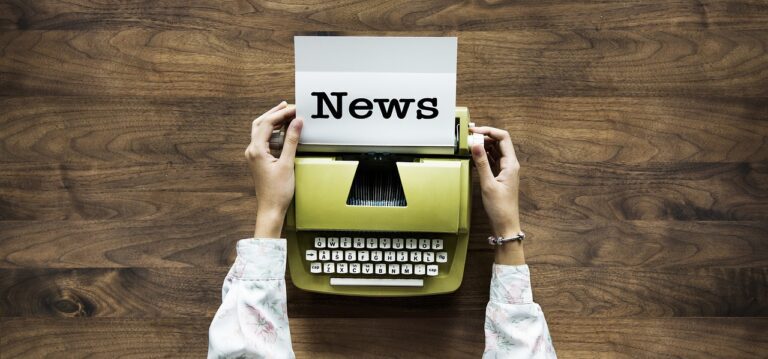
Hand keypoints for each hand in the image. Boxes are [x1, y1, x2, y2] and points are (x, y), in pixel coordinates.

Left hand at [244, 101, 302, 237]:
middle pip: (261, 123)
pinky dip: (274, 132)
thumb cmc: (278, 191)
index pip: (268, 123)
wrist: (270, 209)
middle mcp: (252, 150)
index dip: (282, 113)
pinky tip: (284, 131)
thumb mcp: (287, 164)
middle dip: (275, 113)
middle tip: (288, 106)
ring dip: (273, 121)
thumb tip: (297, 122)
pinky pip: (265, 140)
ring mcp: (254, 155)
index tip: (295, 109)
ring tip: (287, 114)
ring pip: (261, 131)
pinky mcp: (259, 160)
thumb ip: (292, 141)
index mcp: (256, 150)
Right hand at [469, 126, 524, 264]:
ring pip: (495, 150)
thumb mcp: (488, 184)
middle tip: (469, 137)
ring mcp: (505, 170)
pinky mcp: (500, 176)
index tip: (475, 131)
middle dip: (484, 136)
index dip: (489, 131)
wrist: (505, 224)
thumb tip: (475, 145)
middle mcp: (510, 164)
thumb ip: (481, 163)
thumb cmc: (500, 207)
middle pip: (499, 142)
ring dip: (483, 146)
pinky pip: (492, 160)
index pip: (503, 137)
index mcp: (511, 164)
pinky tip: (473, 157)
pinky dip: (483, 156)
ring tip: (469, 145)